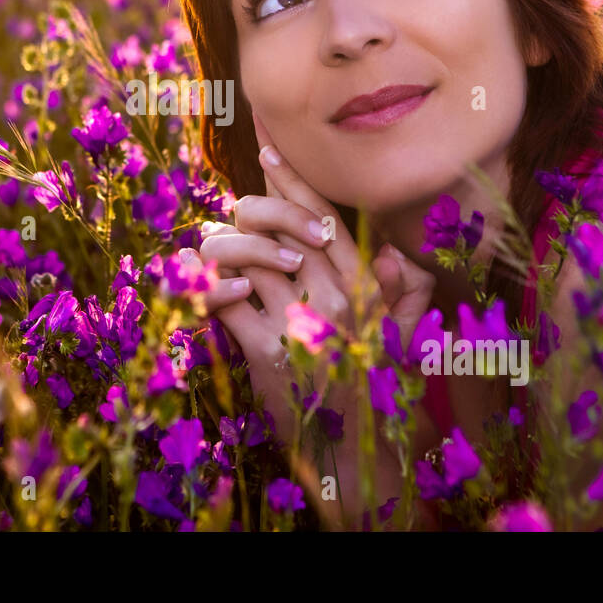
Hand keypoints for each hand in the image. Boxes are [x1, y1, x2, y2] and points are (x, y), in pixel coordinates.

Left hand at [182, 111, 440, 527]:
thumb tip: (386, 253)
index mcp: (361, 289)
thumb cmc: (373, 390)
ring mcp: (295, 324)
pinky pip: (220, 298)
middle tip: (235, 208)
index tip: (268, 147)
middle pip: (277, 225)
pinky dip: (207, 286)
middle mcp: (331, 300)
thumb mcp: (394, 339)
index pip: (323, 217)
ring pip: (240, 255)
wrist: (355, 455)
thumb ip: (392, 294)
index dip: (293, 177)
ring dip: (220, 245)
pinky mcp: (262, 353)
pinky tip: (209, 288)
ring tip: (216, 248)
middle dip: (248, 207)